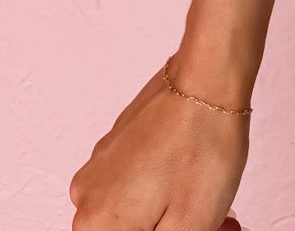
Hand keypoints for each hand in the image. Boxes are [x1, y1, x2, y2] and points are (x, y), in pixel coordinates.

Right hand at [67, 55, 248, 229]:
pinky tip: (189, 176)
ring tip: (200, 199)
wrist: (208, 77)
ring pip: (128, 215)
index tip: (177, 223)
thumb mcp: (191, 226)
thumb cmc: (203, 146)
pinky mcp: (115, 147)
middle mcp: (86, 199)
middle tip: (205, 222)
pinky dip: (158, 191)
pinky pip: (131, 185)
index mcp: (98, 226)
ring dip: (160, 217)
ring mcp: (98, 168)